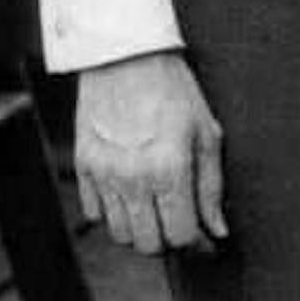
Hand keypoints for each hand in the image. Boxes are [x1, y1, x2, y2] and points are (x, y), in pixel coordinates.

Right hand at [74, 49, 226, 255]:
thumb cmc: (174, 91)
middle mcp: (132, 177)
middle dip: (168, 240)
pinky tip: (129, 193)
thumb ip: (212, 188)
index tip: (204, 236)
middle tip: (179, 221)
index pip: (180, 236)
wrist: (125, 56)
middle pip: (148, 244)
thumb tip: (217, 231)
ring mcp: (103, 173)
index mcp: (169, 168)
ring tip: (155, 208)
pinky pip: (94, 213)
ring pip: (120, 234)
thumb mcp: (206, 134)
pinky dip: (113, 213)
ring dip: (140, 230)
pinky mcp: (82, 165)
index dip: (197, 242)